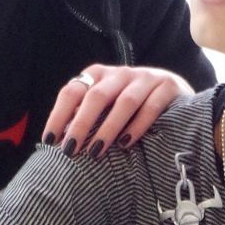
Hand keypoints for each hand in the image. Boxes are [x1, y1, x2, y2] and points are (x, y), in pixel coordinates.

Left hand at [43, 64, 189, 156]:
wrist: (174, 91)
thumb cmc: (130, 105)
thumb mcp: (106, 104)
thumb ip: (85, 114)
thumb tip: (58, 140)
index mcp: (98, 75)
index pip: (72, 91)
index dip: (59, 115)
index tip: (50, 141)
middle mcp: (120, 73)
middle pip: (97, 96)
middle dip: (81, 124)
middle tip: (71, 150)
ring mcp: (145, 78)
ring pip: (124, 102)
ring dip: (108, 128)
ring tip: (96, 151)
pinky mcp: (167, 87)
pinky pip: (150, 107)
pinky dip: (137, 126)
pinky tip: (126, 143)